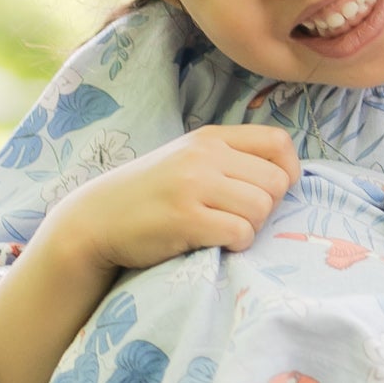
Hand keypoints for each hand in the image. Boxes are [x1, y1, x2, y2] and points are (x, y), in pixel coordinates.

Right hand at [49, 124, 301, 276]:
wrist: (95, 220)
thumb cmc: (149, 195)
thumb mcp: (187, 161)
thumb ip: (228, 160)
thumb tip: (285, 176)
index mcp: (209, 138)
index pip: (278, 142)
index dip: (287, 172)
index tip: (269, 193)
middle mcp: (204, 155)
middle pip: (275, 182)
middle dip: (267, 208)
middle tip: (238, 219)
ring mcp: (193, 185)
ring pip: (261, 208)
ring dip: (250, 228)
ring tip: (223, 231)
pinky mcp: (186, 218)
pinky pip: (240, 232)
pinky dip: (236, 244)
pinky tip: (213, 243)